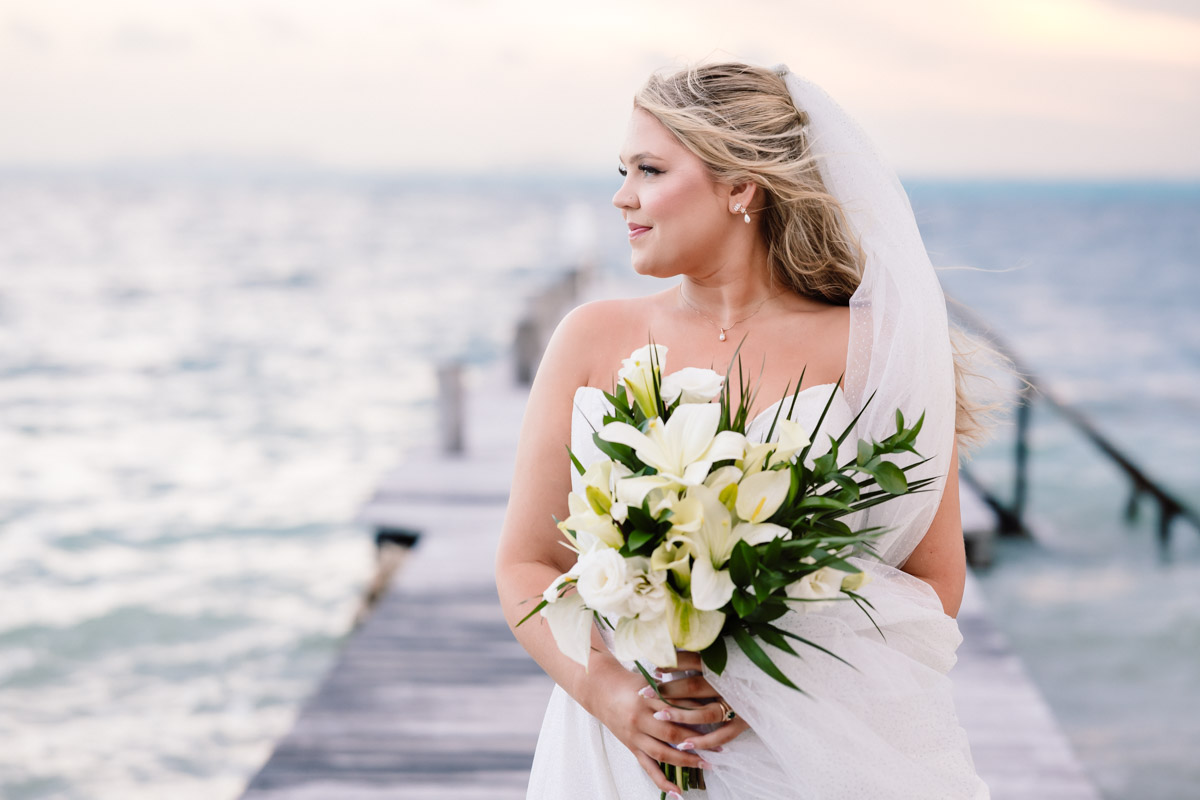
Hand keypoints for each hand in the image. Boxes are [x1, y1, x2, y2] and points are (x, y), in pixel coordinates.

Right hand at [585, 657, 713, 797]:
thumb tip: (700, 700)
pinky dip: (662, 781)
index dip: (697, 716)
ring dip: (685, 760)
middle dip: (697, 741)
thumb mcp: (651, 682)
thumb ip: (672, 692)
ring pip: (663, 752)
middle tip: (718, 747)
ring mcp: (635, 735)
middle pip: (672, 733)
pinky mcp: (631, 747)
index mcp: (646, 698)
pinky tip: (676, 791)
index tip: (716, 722)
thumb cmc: (629, 682)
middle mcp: (640, 719)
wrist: (601, 688)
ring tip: (705, 764)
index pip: (677, 709)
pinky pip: (648, 767)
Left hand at [651, 651, 750, 752]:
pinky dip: (703, 741)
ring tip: (658, 716)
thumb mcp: (727, 657)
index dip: (672, 664)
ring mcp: (739, 705)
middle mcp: (732, 684)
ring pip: (705, 712)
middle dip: (668, 690)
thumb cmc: (746, 670)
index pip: (694, 662)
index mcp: (727, 664)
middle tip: (645, 693)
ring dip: (680, 716)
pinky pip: (721, 735)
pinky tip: (683, 744)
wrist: (776, 688)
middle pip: (694, 686)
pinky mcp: (745, 722)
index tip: (653, 669)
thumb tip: (668, 656)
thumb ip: (699, 656)